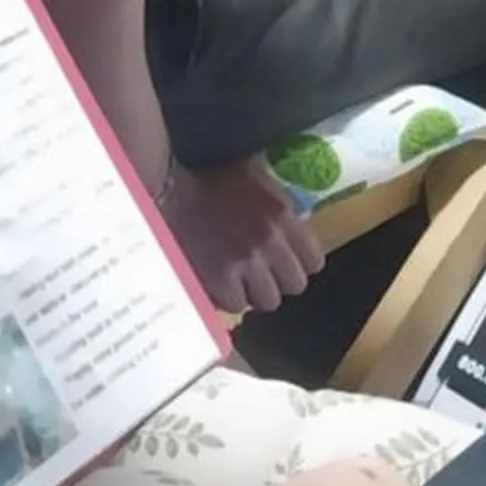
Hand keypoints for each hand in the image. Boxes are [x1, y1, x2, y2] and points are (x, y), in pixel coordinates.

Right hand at [165, 155, 324, 315]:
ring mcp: (246, 262)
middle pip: (295, 285)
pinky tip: (218, 282)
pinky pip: (236, 304)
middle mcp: (270, 241)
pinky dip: (227, 297)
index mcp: (282, 215)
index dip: (300, 264)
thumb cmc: (212, 182)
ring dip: (254, 292)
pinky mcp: (220, 279)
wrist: (170, 192)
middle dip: (279, 280)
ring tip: (240, 281)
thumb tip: (301, 223)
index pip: (314, 261)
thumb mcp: (257, 180)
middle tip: (262, 273)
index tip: (286, 261)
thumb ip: (281, 205)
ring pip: (268, 301)